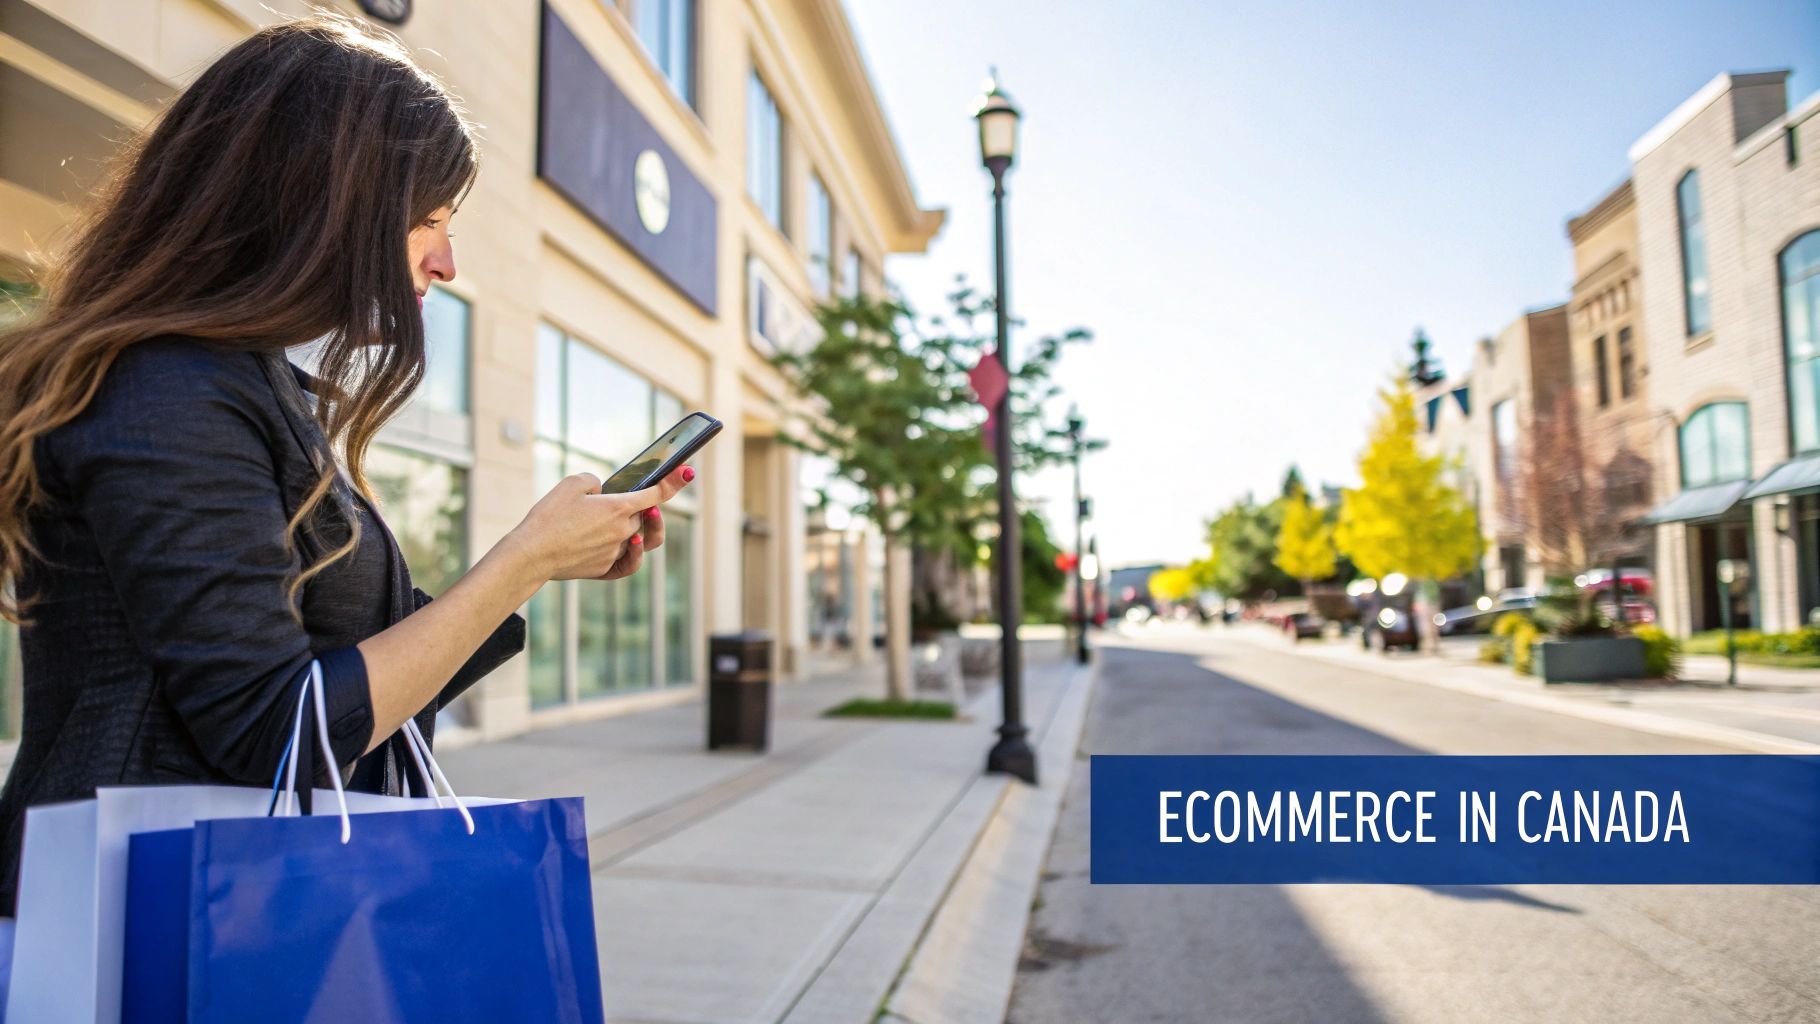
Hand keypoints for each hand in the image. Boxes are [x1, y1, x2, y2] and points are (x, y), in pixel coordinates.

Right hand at [507, 466, 693, 582]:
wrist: (531, 554)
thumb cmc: (548, 517)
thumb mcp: (571, 484)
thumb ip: (595, 482)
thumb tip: (602, 492)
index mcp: (618, 508)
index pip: (656, 494)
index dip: (673, 481)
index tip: (688, 471)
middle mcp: (623, 532)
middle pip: (645, 517)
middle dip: (642, 507)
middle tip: (628, 500)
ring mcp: (615, 553)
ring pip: (638, 539)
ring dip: (635, 528)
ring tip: (624, 519)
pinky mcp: (605, 570)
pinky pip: (628, 563)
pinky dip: (631, 554)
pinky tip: (627, 545)